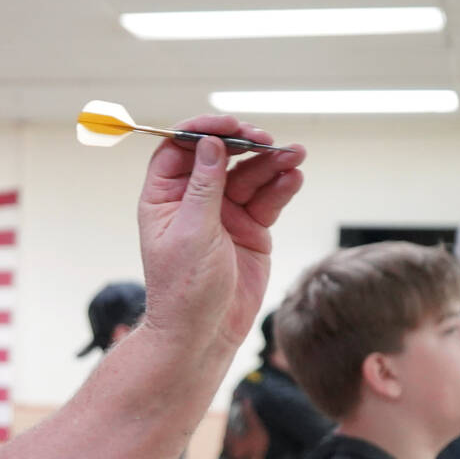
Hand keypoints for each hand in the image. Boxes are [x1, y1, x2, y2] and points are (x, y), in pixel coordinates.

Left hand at [136, 118, 305, 353]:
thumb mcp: (192, 231)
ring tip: (294, 154)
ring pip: (249, 176)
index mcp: (165, 198)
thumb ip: (204, 186)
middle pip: (220, 156)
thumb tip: (209, 143)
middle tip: (266, 138)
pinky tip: (293, 176)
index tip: (230, 125)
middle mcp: (193, 201)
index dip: (203, 131)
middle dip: (245, 144)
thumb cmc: (184, 289)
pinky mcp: (251, 229)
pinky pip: (268, 199)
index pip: (180, 149)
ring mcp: (224, 214)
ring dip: (271, 163)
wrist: (204, 333)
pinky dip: (281, 186)